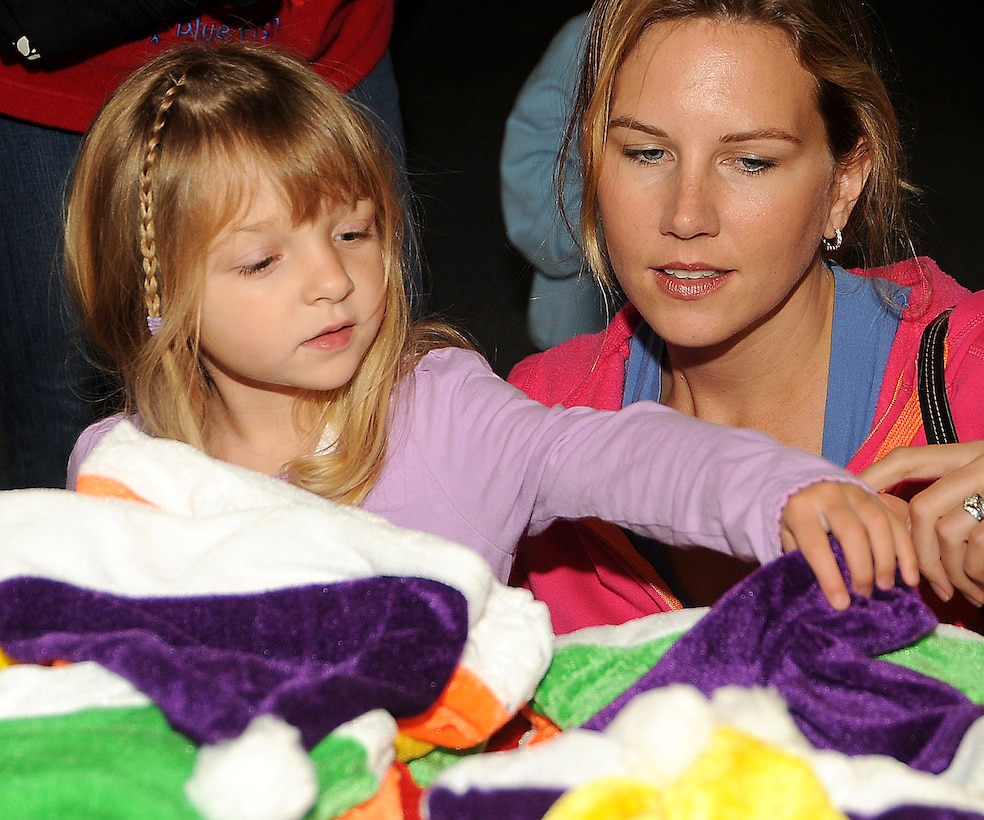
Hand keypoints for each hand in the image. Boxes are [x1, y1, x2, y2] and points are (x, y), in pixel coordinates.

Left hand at [779, 481, 917, 609]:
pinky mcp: (877, 497)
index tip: (841, 604)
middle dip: (862, 569)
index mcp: (801, 508)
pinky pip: (897, 523)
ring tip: (885, 587)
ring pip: (879, 525)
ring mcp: (856, 494)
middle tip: (864, 595)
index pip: (816, 545)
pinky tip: (910, 577)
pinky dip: (906, 552)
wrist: (807, 485)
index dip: (829, 577)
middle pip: (852, 533)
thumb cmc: (797, 521)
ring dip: (886, 560)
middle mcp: (830, 496)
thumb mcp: (789, 538)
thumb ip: (801, 562)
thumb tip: (823, 596)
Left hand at [859, 442, 983, 605]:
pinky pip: (978, 551)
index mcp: (975, 454)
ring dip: (950, 572)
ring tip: (963, 593)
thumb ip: (946, 499)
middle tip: (921, 582)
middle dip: (915, 550)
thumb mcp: (982, 496)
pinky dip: (976, 577)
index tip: (851, 493)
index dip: (876, 475)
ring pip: (949, 534)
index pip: (911, 458)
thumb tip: (889, 517)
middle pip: (924, 508)